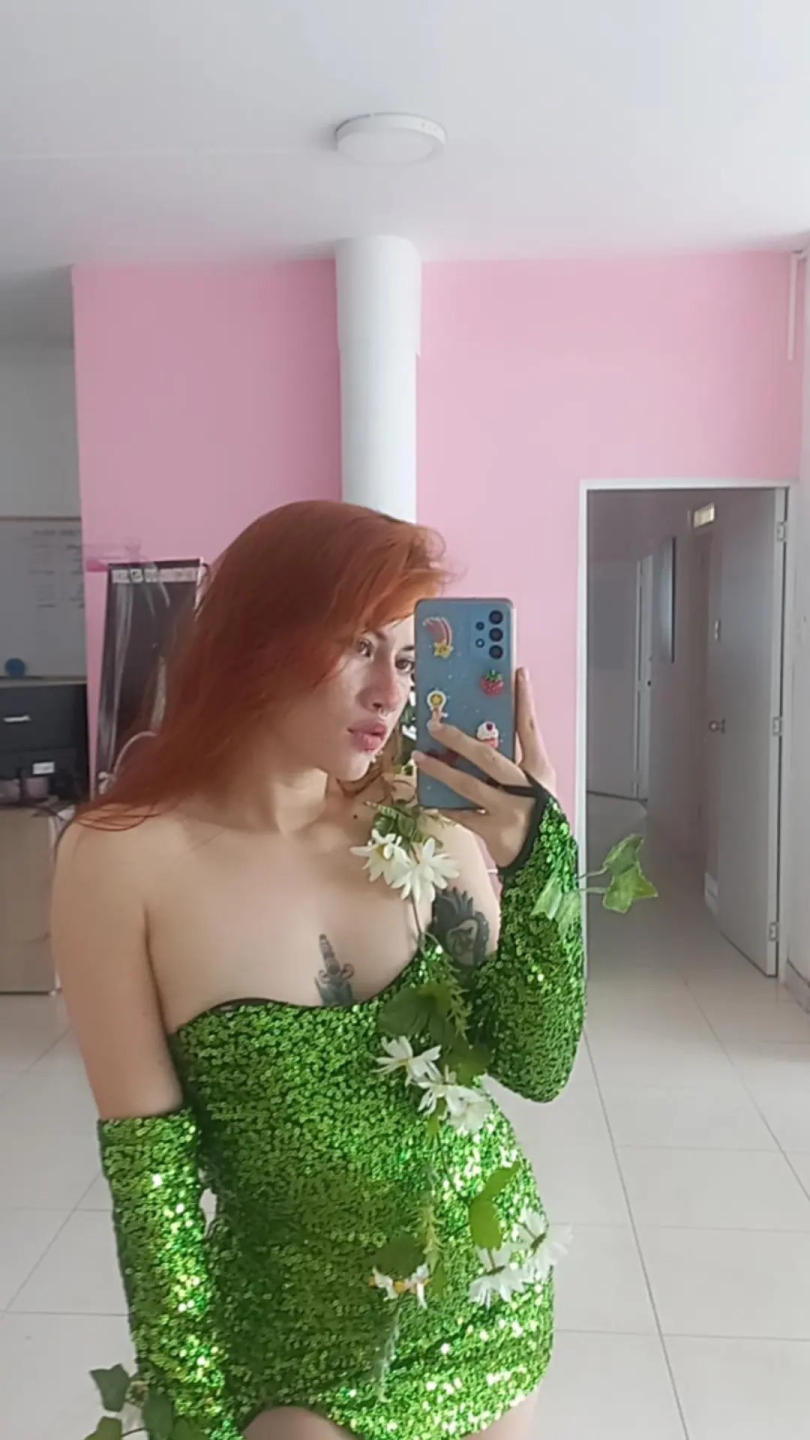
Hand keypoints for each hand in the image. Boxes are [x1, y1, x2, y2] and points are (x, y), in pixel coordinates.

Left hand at [412, 667, 556, 869]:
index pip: (531, 728)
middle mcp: (526, 788)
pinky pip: (462, 814)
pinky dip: (444, 805)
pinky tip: (428, 797)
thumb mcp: (537, 788)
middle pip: (489, 756)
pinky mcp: (493, 831)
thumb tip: (481, 739)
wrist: (545, 863)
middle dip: (459, 739)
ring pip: (468, 785)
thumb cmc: (538, 818)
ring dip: (441, 770)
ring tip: (420, 757)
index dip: (524, 700)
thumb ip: (516, 765)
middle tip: (435, 724)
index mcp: (540, 771)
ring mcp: (509, 810)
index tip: (517, 673)